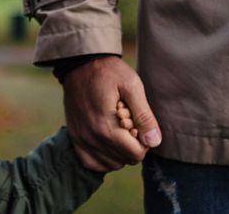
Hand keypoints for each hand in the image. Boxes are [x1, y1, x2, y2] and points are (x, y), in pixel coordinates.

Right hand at [63, 56, 160, 171]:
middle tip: (128, 123)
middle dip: (131, 145)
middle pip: (124, 160)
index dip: (144, 141)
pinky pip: (91, 162)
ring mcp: (80, 138)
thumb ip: (144, 116)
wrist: (80, 63)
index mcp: (106, 127)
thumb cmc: (109, 72)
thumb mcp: (132, 86)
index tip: (138, 123)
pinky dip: (103, 157)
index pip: (135, 154)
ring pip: (110, 164)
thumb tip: (154, 142)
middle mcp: (90, 137)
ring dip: (119, 151)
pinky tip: (108, 141)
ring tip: (118, 129)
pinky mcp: (74, 136)